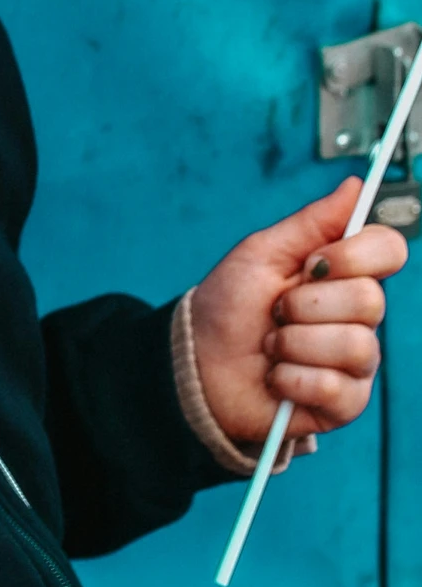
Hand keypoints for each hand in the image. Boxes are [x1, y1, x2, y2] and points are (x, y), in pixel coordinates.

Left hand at [191, 181, 406, 445]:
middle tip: (276, 311)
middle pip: (371, 301)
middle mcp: (357, 316)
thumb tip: (354, 185)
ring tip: (271, 346)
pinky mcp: (343, 402)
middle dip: (306, 304)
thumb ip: (312, 222)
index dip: (356, 255)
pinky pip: (336, 387)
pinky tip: (275, 377)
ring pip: (354, 346)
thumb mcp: (261, 253)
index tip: (314, 262)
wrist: (197, 363)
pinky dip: (292, 379)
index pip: (388, 250)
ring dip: (294, 344)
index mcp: (343, 274)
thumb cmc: (228, 306)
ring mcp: (355, 361)